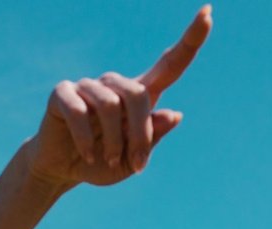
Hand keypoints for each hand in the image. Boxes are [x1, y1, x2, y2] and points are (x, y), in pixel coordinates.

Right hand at [26, 6, 211, 187]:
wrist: (63, 170)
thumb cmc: (103, 162)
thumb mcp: (134, 159)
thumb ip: (152, 139)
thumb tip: (175, 114)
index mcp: (140, 95)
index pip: (171, 64)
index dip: (190, 40)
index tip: (209, 12)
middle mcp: (115, 84)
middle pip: (138, 94)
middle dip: (140, 135)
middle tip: (136, 165)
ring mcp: (88, 85)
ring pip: (111, 106)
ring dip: (113, 142)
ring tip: (107, 160)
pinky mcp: (63, 92)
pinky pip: (80, 112)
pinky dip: (87, 141)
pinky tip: (87, 156)